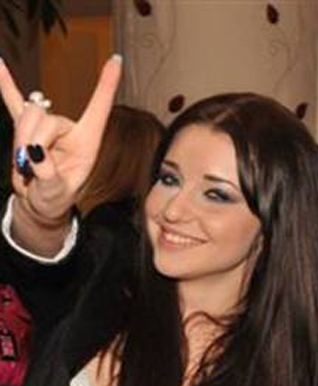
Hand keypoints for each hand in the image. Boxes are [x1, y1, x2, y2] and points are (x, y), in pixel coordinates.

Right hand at [0, 55, 121, 225]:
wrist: (38, 202)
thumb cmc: (54, 199)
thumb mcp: (55, 194)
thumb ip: (48, 175)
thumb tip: (36, 152)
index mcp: (86, 142)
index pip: (98, 109)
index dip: (107, 85)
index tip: (117, 61)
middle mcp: (68, 129)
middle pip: (46, 118)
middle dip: (33, 143)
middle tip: (32, 169)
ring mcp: (46, 126)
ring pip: (27, 116)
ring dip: (20, 142)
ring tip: (26, 165)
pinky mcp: (26, 127)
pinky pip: (14, 102)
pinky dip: (6, 85)